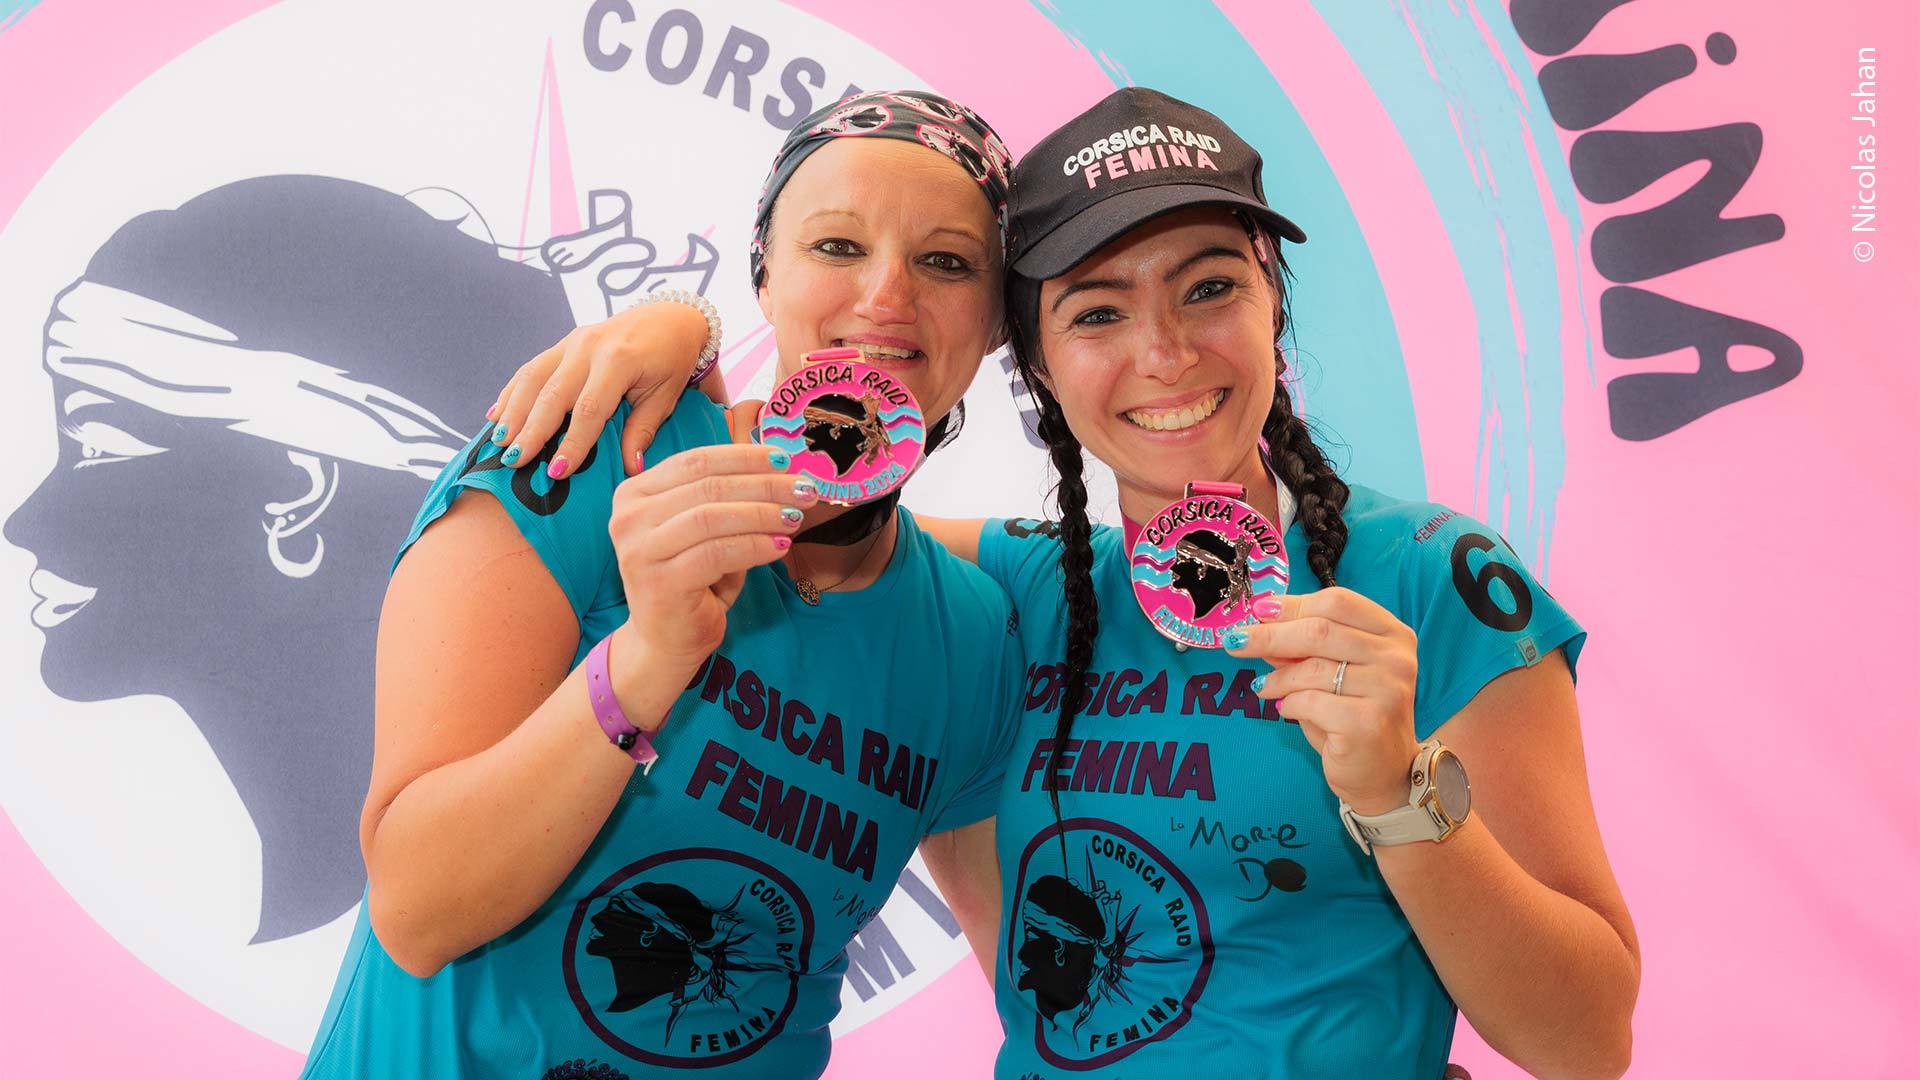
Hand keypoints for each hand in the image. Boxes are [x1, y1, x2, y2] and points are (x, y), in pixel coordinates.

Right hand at [487, 300, 715, 480]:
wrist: (671, 316)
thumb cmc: (672, 359)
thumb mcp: (667, 395)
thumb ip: (644, 430)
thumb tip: (631, 469)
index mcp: (619, 360)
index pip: (589, 409)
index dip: (571, 443)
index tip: (557, 471)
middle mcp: (590, 347)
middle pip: (552, 394)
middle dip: (531, 431)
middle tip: (513, 461)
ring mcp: (572, 341)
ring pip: (533, 378)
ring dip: (513, 411)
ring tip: (499, 442)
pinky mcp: (564, 342)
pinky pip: (532, 367)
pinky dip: (512, 391)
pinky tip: (496, 415)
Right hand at [609, 444, 816, 680]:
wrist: (664, 642)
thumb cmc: (691, 581)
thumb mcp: (704, 530)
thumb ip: (726, 498)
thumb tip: (780, 470)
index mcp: (635, 494)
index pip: (696, 460)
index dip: (744, 457)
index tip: (785, 460)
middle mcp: (629, 518)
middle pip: (708, 486)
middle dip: (763, 484)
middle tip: (803, 489)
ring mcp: (640, 550)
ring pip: (712, 516)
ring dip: (763, 514)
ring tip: (796, 517)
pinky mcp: (660, 582)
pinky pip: (718, 553)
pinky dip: (755, 546)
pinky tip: (780, 546)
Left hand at [1225, 588, 1421, 814]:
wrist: (1384, 774)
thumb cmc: (1355, 716)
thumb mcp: (1333, 673)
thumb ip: (1304, 649)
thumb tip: (1260, 625)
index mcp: (1392, 634)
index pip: (1337, 602)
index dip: (1293, 604)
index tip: (1259, 610)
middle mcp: (1396, 658)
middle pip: (1319, 631)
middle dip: (1269, 635)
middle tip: (1236, 641)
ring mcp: (1387, 690)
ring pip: (1311, 669)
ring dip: (1278, 678)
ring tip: (1264, 687)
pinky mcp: (1368, 722)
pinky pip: (1309, 701)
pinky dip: (1289, 704)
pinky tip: (1286, 710)